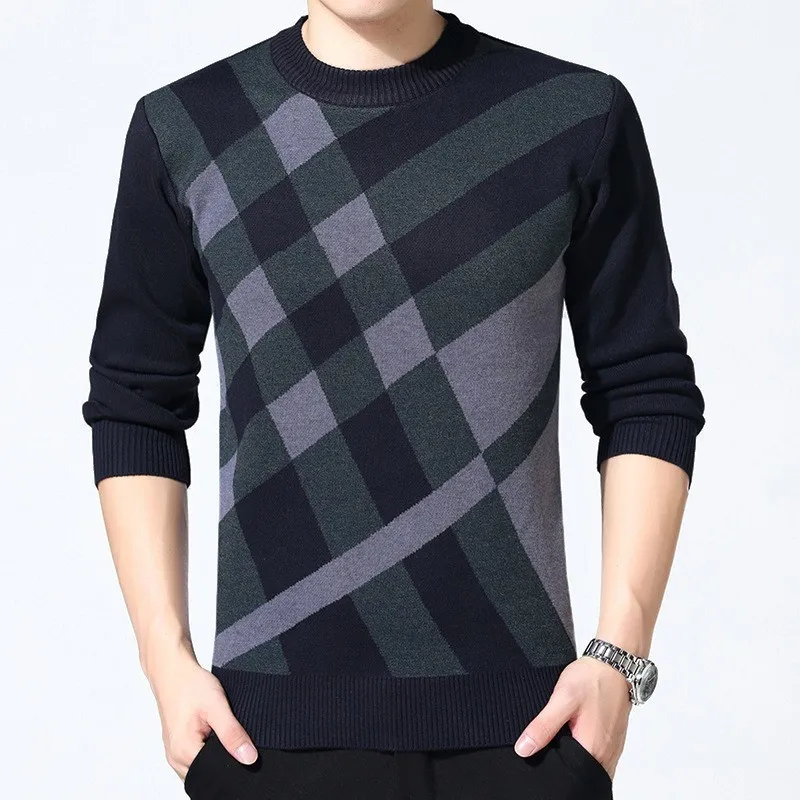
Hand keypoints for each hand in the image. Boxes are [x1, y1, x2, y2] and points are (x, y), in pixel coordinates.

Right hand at [144, 639, 258, 779]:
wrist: (172, 670)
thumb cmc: (189, 684)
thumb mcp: (217, 706)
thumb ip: (232, 734)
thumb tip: (249, 758)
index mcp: (183, 752)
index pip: (214, 775)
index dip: (233, 764)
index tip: (242, 747)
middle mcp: (175, 758)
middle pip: (207, 773)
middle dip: (224, 760)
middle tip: (232, 734)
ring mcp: (174, 752)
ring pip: (201, 765)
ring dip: (215, 753)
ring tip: (221, 729)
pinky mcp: (178, 744)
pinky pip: (196, 756)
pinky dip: (208, 747)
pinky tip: (213, 731)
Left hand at [513, 655, 631, 779]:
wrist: (614, 663)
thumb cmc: (592, 679)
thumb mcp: (562, 699)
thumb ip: (543, 726)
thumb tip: (524, 749)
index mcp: (593, 750)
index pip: (569, 775)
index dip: (552, 766)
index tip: (541, 751)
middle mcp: (607, 754)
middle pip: (580, 771)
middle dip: (563, 760)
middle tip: (550, 738)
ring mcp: (612, 748)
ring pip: (588, 763)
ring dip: (573, 752)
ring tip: (562, 732)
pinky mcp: (613, 739)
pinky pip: (595, 752)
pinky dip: (583, 745)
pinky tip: (574, 729)